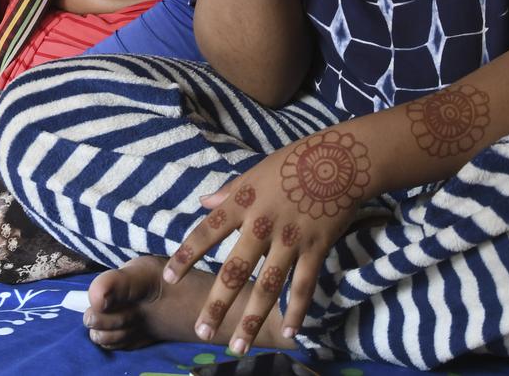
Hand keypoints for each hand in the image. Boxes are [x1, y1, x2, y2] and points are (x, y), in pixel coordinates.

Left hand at [162, 127, 374, 353]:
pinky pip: (304, 286)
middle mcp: (262, 225)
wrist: (340, 161)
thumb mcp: (255, 171)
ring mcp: (290, 240)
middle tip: (201, 331)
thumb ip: (229, 191)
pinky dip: (297, 310)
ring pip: (267, 287)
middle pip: (234, 270)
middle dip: (217, 304)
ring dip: (251, 319)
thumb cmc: (293, 162)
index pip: (206, 232)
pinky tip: (288, 333)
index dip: (186, 255)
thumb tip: (203, 202)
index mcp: (243, 202)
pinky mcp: (316, 249)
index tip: (169, 277)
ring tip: (238, 347)